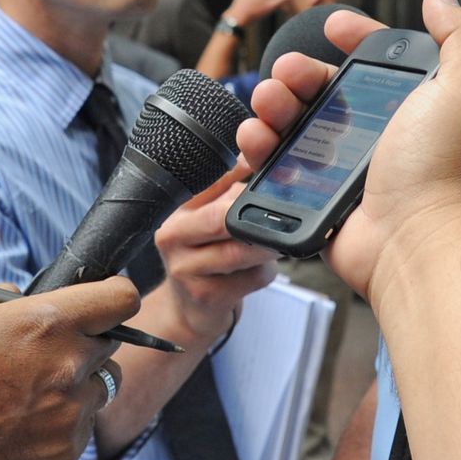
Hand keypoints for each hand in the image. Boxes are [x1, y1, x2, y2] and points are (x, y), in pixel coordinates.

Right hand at [0, 276, 138, 459]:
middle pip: (110, 345)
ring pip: (101, 386)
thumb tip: (22, 291)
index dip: (113, 298)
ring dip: (78, 386)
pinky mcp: (69, 446)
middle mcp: (70, 364)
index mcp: (49, 322)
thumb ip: (6, 294)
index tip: (104, 303)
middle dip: (85, 345)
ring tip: (34, 393)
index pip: (121, 299)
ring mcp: (73, 409)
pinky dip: (64, 422)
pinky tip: (28, 422)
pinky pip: (84, 425)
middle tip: (48, 355)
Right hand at [152, 170, 280, 344]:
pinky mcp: (206, 297)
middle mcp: (172, 235)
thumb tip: (264, 151)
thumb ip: (233, 184)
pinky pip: (251, 277)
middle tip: (288, 215)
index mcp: (177, 208)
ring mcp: (185, 269)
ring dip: (269, 245)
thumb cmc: (205, 255)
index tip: (276, 179)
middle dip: (259, 216)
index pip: (215, 182)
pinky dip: (266, 272)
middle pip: (223, 217)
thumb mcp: (211, 215)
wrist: (188, 308)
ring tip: (280, 242)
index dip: (248, 180)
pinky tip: (260, 270)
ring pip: (241, 249)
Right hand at [238, 0, 460, 301]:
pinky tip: (256, 139)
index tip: (334, 24)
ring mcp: (350, 169)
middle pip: (328, 88)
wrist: (418, 244)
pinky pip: (280, 166)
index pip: (382, 60)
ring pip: (297, 123)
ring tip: (266, 105)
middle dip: (300, 71)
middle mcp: (385, 135)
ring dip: (273, 105)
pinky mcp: (320, 199)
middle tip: (287, 74)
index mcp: (417, 105)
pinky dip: (261, 148)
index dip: (357, 36)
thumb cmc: (445, 169)